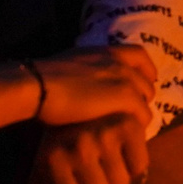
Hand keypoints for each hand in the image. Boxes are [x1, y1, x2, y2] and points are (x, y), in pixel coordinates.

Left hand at [27, 112, 148, 183]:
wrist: (75, 103)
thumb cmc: (58, 147)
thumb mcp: (42, 177)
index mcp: (52, 160)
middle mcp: (78, 148)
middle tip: (94, 181)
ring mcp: (105, 136)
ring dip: (117, 181)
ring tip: (107, 166)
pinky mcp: (129, 126)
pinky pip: (139, 166)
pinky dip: (134, 166)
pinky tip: (123, 154)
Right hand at [34, 44, 155, 126]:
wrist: (36, 85)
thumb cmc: (39, 78)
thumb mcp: (66, 65)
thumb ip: (82, 69)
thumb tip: (79, 80)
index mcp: (104, 51)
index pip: (138, 54)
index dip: (145, 69)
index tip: (144, 81)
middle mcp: (118, 62)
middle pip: (145, 78)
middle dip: (143, 94)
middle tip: (135, 109)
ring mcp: (123, 78)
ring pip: (146, 96)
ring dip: (141, 109)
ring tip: (132, 123)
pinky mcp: (124, 97)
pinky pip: (143, 112)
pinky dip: (140, 122)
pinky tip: (132, 132)